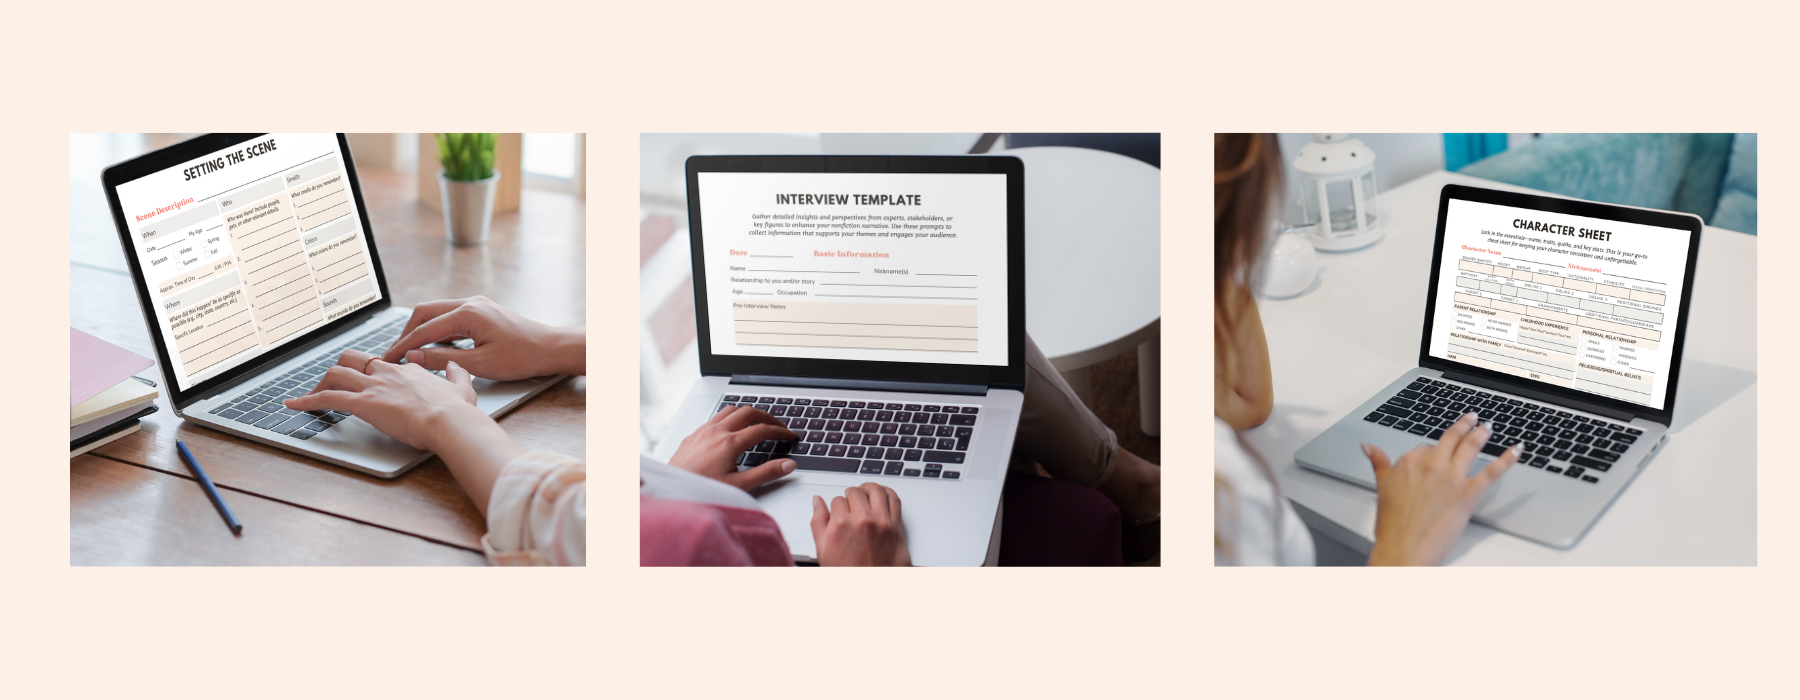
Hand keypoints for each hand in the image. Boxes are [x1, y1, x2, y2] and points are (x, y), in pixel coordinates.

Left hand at [284, 349, 478, 451]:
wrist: (448, 422)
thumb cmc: (456, 411)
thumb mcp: (463, 388)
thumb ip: (456, 375)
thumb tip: (455, 366)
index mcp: (408, 370)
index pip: (382, 363)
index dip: (371, 371)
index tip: (367, 380)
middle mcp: (387, 373)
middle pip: (353, 359)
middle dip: (340, 369)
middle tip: (333, 383)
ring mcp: (373, 386)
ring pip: (336, 374)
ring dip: (320, 384)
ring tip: (309, 395)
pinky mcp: (362, 403)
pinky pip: (326, 398)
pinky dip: (305, 401)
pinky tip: (292, 405)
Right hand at [380, 296, 583, 380]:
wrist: (550, 348)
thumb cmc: (522, 356)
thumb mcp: (480, 364)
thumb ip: (443, 360)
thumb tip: (414, 357)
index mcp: (467, 313)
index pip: (424, 329)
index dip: (403, 345)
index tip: (388, 359)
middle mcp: (469, 303)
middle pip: (425, 313)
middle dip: (406, 333)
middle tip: (394, 354)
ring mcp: (476, 305)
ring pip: (436, 313)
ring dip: (421, 330)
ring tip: (409, 352)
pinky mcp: (481, 312)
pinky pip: (450, 317)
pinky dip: (437, 330)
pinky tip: (433, 347)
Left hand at [666, 405, 798, 491]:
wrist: (672, 492)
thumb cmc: (700, 491)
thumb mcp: (738, 486)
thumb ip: (766, 473)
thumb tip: (787, 465)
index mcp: (729, 443)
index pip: (762, 430)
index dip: (780, 432)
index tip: (789, 436)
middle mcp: (715, 432)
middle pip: (748, 412)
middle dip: (767, 417)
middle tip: (778, 426)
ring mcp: (702, 431)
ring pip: (730, 410)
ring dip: (747, 413)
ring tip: (757, 422)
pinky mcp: (692, 435)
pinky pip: (714, 417)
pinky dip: (728, 418)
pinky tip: (730, 430)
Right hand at [811, 483, 909, 566]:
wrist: (871, 591)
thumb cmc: (848, 574)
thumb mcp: (823, 551)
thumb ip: (818, 522)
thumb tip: (817, 502)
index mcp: (841, 525)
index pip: (836, 500)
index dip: (836, 506)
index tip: (839, 513)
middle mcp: (862, 520)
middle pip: (855, 492)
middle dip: (850, 496)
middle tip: (850, 504)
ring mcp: (881, 522)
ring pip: (875, 490)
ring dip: (868, 489)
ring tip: (865, 493)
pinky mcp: (896, 526)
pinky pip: (894, 499)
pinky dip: (887, 493)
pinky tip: (882, 495)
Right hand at [1364, 412, 1520, 565]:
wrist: (1404, 549)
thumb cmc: (1392, 525)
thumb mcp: (1381, 488)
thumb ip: (1379, 463)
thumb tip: (1368, 447)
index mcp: (1408, 462)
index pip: (1425, 447)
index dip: (1432, 451)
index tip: (1435, 452)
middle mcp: (1431, 464)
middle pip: (1451, 438)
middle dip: (1463, 426)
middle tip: (1471, 419)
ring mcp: (1451, 477)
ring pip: (1470, 446)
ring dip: (1481, 433)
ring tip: (1486, 427)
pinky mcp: (1469, 493)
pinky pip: (1492, 471)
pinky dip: (1506, 458)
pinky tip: (1516, 450)